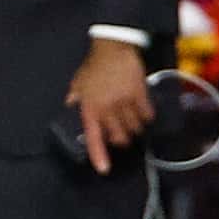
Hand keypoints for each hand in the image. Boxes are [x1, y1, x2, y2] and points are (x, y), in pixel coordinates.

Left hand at [66, 39, 150, 173]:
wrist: (113, 48)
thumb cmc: (94, 67)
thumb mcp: (78, 84)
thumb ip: (75, 99)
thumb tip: (71, 110)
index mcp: (90, 108)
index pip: (93, 136)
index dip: (99, 155)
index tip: (104, 170)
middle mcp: (108, 109)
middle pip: (119, 137)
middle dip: (121, 140)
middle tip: (122, 135)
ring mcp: (125, 103)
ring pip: (135, 128)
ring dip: (135, 129)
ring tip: (133, 123)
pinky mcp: (140, 96)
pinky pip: (147, 116)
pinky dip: (147, 118)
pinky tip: (144, 114)